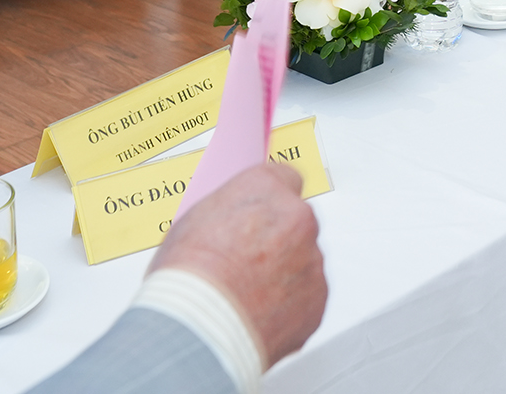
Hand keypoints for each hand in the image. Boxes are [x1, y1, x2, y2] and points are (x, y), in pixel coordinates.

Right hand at [150, 160, 325, 366]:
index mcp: (264, 189)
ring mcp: (312, 259)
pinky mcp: (318, 298)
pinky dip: (290, 305)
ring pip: (303, 260)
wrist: (200, 328)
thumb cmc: (188, 278)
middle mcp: (296, 217)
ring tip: (246, 296)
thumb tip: (230, 222)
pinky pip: (307, 296)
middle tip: (247, 263)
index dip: (268, 201)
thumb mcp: (192, 223)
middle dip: (277, 240)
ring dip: (284, 273)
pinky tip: (258, 314)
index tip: (262, 214)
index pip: (282, 178)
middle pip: (295, 221)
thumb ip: (226, 214)